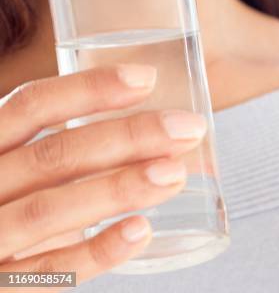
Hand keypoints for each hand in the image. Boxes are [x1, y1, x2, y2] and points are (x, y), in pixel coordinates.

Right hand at [0, 65, 206, 288]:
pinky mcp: (2, 288)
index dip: (89, 89)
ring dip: (119, 188)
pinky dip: (97, 251)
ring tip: (175, 174)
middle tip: (188, 128)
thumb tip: (152, 132)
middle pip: (53, 156)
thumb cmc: (6, 209)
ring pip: (50, 210)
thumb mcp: (20, 171)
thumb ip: (60, 154)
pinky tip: (141, 231)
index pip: (31, 106)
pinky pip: (50, 272)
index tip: (147, 78)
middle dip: (127, 138)